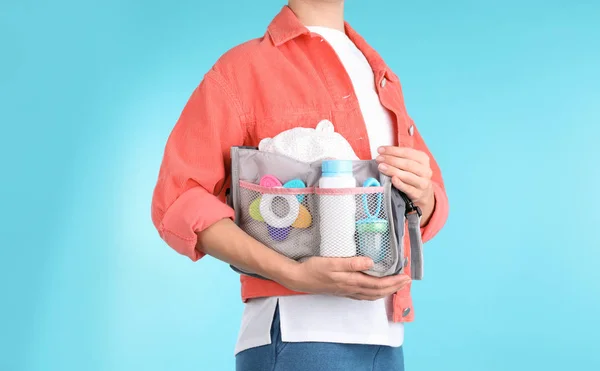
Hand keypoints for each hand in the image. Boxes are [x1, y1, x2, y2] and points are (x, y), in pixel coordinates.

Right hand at [282, 256, 410, 300]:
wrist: (298, 278)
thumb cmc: (313, 268)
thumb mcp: (332, 262)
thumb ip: (351, 262)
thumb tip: (371, 262)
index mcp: (352, 281)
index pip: (378, 284)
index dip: (394, 282)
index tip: (406, 276)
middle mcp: (352, 289)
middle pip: (378, 291)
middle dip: (394, 287)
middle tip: (407, 281)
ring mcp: (347, 291)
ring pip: (372, 295)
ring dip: (386, 291)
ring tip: (396, 286)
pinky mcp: (342, 291)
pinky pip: (364, 295)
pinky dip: (374, 293)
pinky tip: (375, 290)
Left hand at [376, 146, 434, 224]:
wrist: (423, 193)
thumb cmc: (412, 174)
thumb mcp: (410, 163)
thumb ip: (399, 157)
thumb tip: (383, 152)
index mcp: (423, 159)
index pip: (407, 152)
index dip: (393, 150)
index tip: (380, 150)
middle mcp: (425, 170)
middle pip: (407, 164)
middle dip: (391, 160)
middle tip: (379, 159)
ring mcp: (423, 183)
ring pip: (407, 176)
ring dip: (392, 170)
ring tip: (381, 167)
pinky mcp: (418, 194)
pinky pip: (408, 188)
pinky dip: (400, 184)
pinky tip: (392, 179)